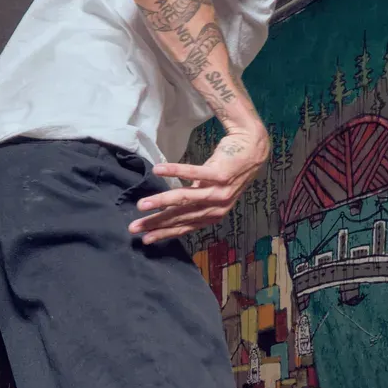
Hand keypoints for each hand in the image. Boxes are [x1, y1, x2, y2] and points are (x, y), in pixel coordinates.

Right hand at [129, 131, 269, 243]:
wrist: (252, 148)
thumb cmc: (227, 169)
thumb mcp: (210, 191)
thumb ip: (195, 202)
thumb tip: (171, 210)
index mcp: (214, 214)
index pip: (185, 227)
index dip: (164, 234)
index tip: (145, 239)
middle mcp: (218, 207)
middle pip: (182, 216)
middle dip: (156, 222)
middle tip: (135, 226)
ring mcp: (220, 191)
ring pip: (186, 199)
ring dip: (162, 202)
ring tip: (142, 204)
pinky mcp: (220, 173)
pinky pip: (194, 173)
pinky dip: (175, 171)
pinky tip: (158, 170)